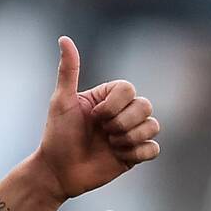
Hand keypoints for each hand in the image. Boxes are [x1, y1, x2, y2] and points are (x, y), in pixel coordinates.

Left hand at [32, 36, 160, 200]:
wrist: (58, 172)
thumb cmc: (57, 136)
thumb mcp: (61, 101)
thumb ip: (68, 71)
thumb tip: (64, 39)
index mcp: (108, 97)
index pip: (129, 89)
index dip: (114, 105)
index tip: (93, 117)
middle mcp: (122, 113)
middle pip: (145, 106)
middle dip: (122, 123)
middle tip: (102, 133)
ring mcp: (129, 134)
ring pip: (153, 126)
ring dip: (130, 138)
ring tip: (110, 145)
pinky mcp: (133, 155)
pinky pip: (153, 149)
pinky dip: (137, 153)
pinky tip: (119, 157)